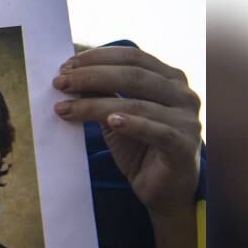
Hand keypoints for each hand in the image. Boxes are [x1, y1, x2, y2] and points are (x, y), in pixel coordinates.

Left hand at [52, 46, 201, 216]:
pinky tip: (110, 122)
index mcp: (170, 78)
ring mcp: (187, 119)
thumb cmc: (140, 147)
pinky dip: (132, 125)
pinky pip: (156, 131)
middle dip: (91, 76)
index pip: (133, 57)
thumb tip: (71, 74)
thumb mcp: (115, 116)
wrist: (163, 190)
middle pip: (133, 76)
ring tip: (64, 108)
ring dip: (95, 105)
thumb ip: (102, 94)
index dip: (98, 58)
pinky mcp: (184, 145)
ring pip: (137, 104)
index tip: (66, 65)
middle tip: (59, 82)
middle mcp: (183, 94)